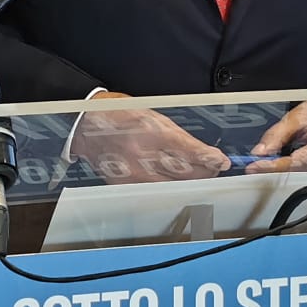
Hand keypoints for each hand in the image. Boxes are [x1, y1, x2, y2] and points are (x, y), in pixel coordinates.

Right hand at [74, 97, 227, 183]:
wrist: (85, 125)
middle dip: (204, 171)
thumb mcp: (151, 115)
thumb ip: (175, 135)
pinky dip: (167, 187)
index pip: (187, 150)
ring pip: (172, 185)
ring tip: (198, 175)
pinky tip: (174, 182)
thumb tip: (199, 150)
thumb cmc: (118, 115)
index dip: (208, 157)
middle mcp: (142, 153)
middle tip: (214, 168)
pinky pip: (153, 191)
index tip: (221, 161)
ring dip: (189, 181)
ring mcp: (132, 171)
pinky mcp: (124, 184)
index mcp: (150, 130)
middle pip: (183, 171)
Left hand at [246, 96, 306, 172]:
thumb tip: (261, 151)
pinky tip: (283, 163)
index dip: (272, 166)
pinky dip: (293, 168)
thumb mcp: (299, 115)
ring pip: (301, 174)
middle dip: (274, 168)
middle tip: (255, 165)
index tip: (254, 166)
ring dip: (283, 169)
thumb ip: (278, 134)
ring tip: (268, 161)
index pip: (295, 162)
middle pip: (297, 171)